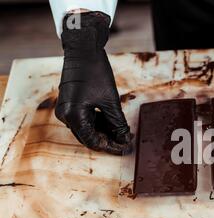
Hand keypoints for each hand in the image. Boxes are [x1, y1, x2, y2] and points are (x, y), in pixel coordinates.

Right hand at [56, 11, 131, 154]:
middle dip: (107, 140)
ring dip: (103, 132)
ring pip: (86, 129)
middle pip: (88, 137)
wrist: (82, 50)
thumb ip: (117, 123)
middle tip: (125, 141)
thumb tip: (124, 139)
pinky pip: (83, 119)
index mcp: (73, 116)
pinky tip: (112, 123)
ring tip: (122, 132)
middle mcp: (65, 115)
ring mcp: (65, 109)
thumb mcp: (110, 101)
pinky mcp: (69, 103)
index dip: (109, 147)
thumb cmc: (96, 72)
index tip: (124, 149)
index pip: (92, 141)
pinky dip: (97, 122)